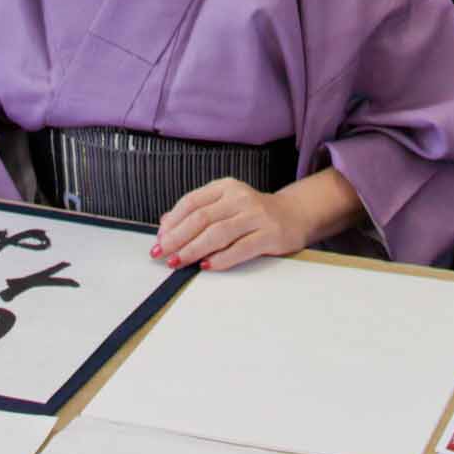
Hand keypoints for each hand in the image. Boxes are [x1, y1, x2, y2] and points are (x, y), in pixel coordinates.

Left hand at [153, 179, 315, 270]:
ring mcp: (256, 215)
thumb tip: (165, 224)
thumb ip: (197, 211)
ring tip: (179, 262)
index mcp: (225, 187)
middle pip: (201, 218)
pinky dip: (221, 259)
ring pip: (218, 233)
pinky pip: (240, 248)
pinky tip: (206, 266)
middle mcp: (239, 197)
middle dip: (177, 238)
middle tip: (162, 253)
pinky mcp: (270, 234)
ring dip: (194, 250)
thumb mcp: (225, 204)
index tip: (158, 239)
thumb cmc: (253, 213)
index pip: (192, 202)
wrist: (294, 214)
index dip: (172, 222)